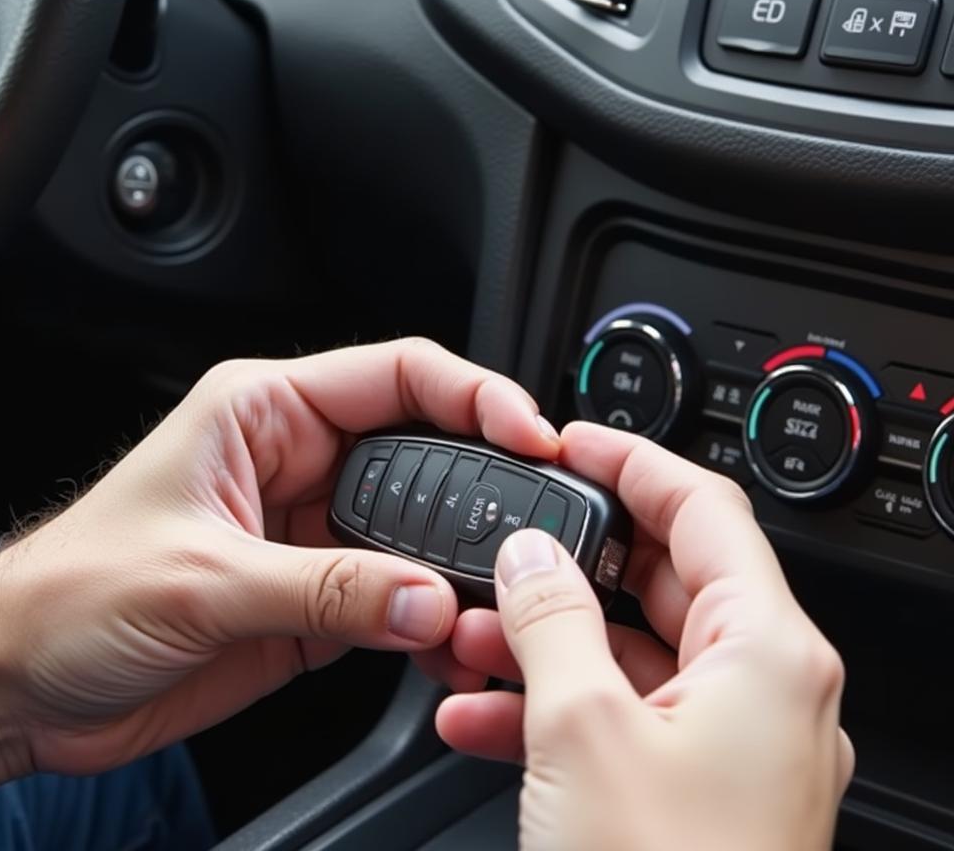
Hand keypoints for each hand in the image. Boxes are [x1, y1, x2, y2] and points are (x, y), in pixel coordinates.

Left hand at [0, 339, 558, 818]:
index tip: (529, 432)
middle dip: (482, 483)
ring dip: (460, 563)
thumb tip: (425, 598)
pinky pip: (396, 598)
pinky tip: (450, 643)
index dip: (474, 394)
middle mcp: (299, 461)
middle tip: (530, 522)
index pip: (396, 375)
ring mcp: (313, 532)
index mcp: (266, 410)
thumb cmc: (72, 593)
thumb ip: (324, 590)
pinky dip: (430, 620)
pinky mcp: (317, 597)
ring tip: (496, 596)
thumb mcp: (202, 579)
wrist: (23, 685)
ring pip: (419, 531)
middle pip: (423, 450)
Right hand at [436, 423, 852, 850]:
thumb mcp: (582, 729)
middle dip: (570, 565)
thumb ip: (551, 617)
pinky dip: (553, 708)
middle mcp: (765, 691)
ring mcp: (733, 746)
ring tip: (468, 641)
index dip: (632, 460)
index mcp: (767, 652)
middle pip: (661, 579)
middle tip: (507, 548)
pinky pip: (621, 719)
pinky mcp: (696, 793)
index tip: (572, 441)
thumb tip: (534, 553)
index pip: (702, 508)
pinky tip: (480, 718)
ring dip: (545, 642)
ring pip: (630, 654)